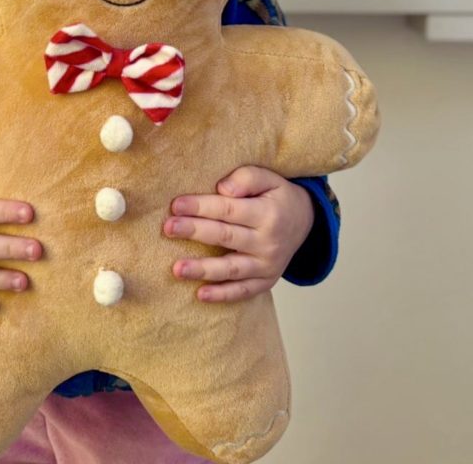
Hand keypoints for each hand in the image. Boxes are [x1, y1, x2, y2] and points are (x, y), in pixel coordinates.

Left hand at [163, 166, 314, 302]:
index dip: (201, 206)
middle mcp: (268, 242)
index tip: (176, 205)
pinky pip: (243, 291)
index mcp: (267, 213)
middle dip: (195, 232)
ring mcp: (267, 265)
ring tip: (177, 269)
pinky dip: (223, 294)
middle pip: (226, 236)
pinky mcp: (266, 281)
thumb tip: (222, 188)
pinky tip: (200, 294)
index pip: (228, 209)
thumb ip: (246, 178)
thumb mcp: (270, 178)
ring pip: (232, 269)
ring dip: (203, 269)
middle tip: (168, 228)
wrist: (305, 222)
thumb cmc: (278, 197)